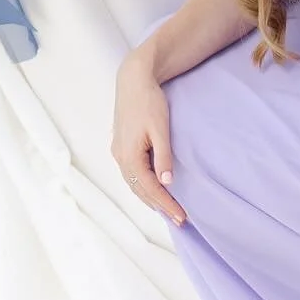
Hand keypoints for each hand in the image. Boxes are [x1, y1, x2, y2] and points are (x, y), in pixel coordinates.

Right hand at [112, 49, 186, 225]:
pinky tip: (152, 188)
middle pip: (140, 190)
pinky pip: (131, 174)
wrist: (133, 80)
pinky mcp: (120, 146)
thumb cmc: (149, 102)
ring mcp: (118, 152)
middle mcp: (120, 157)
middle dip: (160, 206)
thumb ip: (163, 156)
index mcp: (129, 156)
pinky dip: (142, 186)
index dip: (166, 204)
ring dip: (150, 198)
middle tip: (179, 219)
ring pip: (133, 184)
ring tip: (168, 209)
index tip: (182, 217)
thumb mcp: (160, 129)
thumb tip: (167, 183)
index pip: (150, 189)